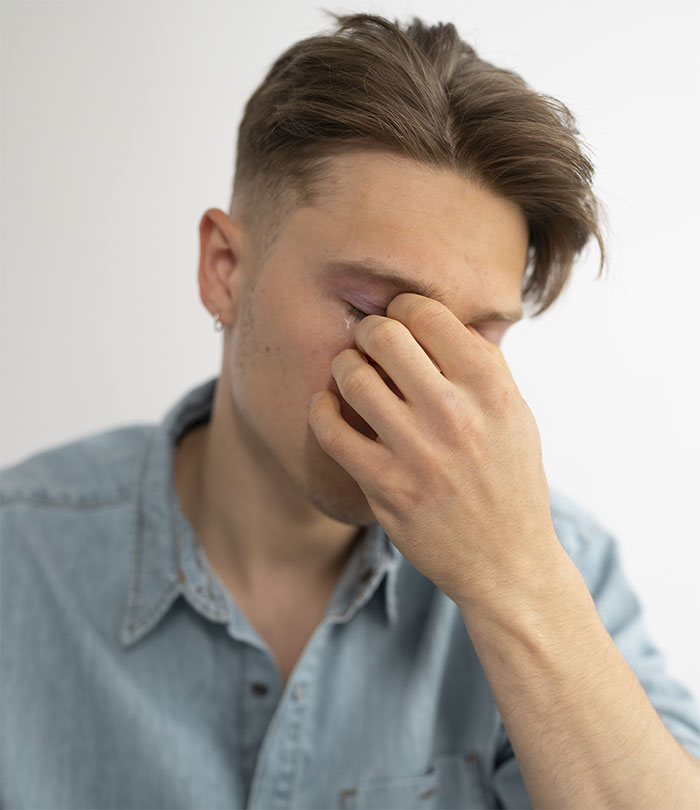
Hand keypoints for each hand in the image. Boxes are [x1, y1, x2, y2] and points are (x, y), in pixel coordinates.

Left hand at [308, 292, 559, 608]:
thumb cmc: (510, 481)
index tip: (400, 320)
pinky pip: (332, 430)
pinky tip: (329, 408)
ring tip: (351, 374)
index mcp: (491, 389)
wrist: (507, 562)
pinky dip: (322, 410)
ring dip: (344, 367)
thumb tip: (443, 318)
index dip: (405, 308)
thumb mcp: (516, 416)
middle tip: (368, 344)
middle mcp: (455, 414)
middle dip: (369, 331)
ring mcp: (418, 452)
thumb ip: (483, 365)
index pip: (428, 314)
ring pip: (353, 377)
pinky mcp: (386, 487)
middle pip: (384, 336)